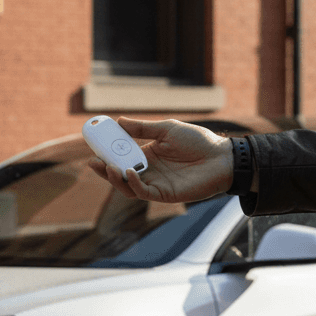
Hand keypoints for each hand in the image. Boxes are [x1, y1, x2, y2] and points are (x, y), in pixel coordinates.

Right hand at [87, 117, 234, 202]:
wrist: (222, 157)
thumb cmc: (198, 141)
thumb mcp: (167, 129)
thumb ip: (143, 128)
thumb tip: (119, 121)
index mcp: (148, 155)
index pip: (122, 156)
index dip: (107, 153)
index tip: (94, 144)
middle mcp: (149, 171)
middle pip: (120, 174)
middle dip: (105, 169)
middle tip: (93, 160)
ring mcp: (156, 184)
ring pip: (128, 186)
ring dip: (115, 178)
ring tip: (108, 167)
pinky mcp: (165, 194)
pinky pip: (143, 192)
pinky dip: (133, 184)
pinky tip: (129, 171)